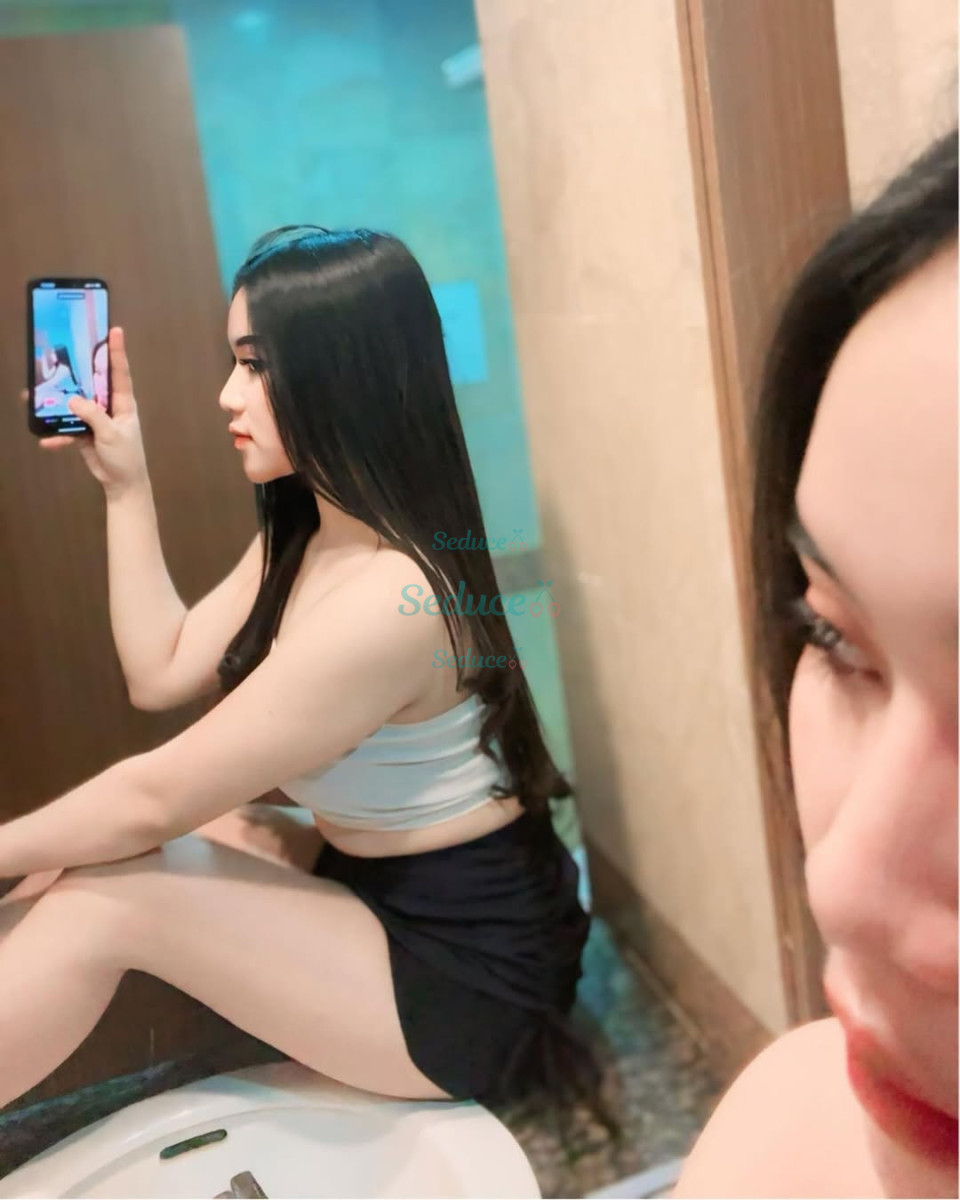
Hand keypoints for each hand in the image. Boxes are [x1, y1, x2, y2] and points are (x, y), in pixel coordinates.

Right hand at [34, 327, 149, 498]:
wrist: (121, 483)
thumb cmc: (126, 457)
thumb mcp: (112, 435)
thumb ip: (94, 416)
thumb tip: (73, 400)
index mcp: (123, 403)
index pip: (119, 372)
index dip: (117, 351)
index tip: (115, 330)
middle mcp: (108, 406)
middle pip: (90, 382)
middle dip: (76, 368)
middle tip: (61, 350)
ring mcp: (94, 418)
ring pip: (73, 403)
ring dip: (55, 401)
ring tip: (33, 395)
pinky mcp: (83, 432)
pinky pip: (66, 427)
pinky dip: (56, 435)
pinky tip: (46, 441)